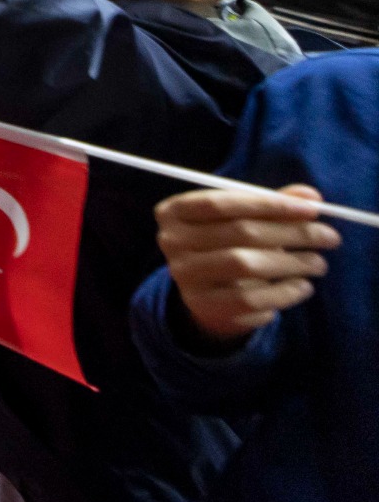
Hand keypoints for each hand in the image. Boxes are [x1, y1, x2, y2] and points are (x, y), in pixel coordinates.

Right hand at [155, 183, 339, 344]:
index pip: (220, 202)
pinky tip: (303, 286)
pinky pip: (250, 298)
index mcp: (174, 211)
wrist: (208, 293)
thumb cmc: (228, 244)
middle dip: (291, 233)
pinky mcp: (204, 305)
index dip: (269, 203)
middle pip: (239, 232)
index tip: (312, 209)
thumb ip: (273, 204)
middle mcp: (171, 241)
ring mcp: (184, 275)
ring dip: (292, 263)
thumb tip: (310, 196)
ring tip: (318, 263)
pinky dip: (284, 292)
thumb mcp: (243, 218)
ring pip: (245, 264)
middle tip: (329, 237)